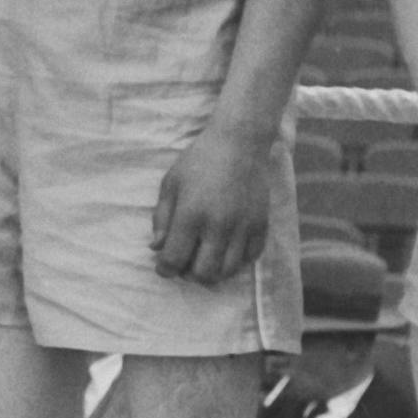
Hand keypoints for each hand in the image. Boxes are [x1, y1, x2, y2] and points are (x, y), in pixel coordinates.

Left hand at [149, 123, 270, 284]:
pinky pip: (251, 258)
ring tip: (204, 259)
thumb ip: (161, 218)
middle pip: (203, 273)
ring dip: (213, 272)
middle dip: (189, 275)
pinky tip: (225, 250)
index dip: (165, 269)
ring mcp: (243, 227)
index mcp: (191, 215)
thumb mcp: (171, 184)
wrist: (240, 143)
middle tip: (184, 264)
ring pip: (228, 270)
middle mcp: (219, 226)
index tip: (163, 266)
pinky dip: (236, 261)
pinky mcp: (262, 225)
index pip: (174, 259)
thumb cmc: (199, 161)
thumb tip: (155, 248)